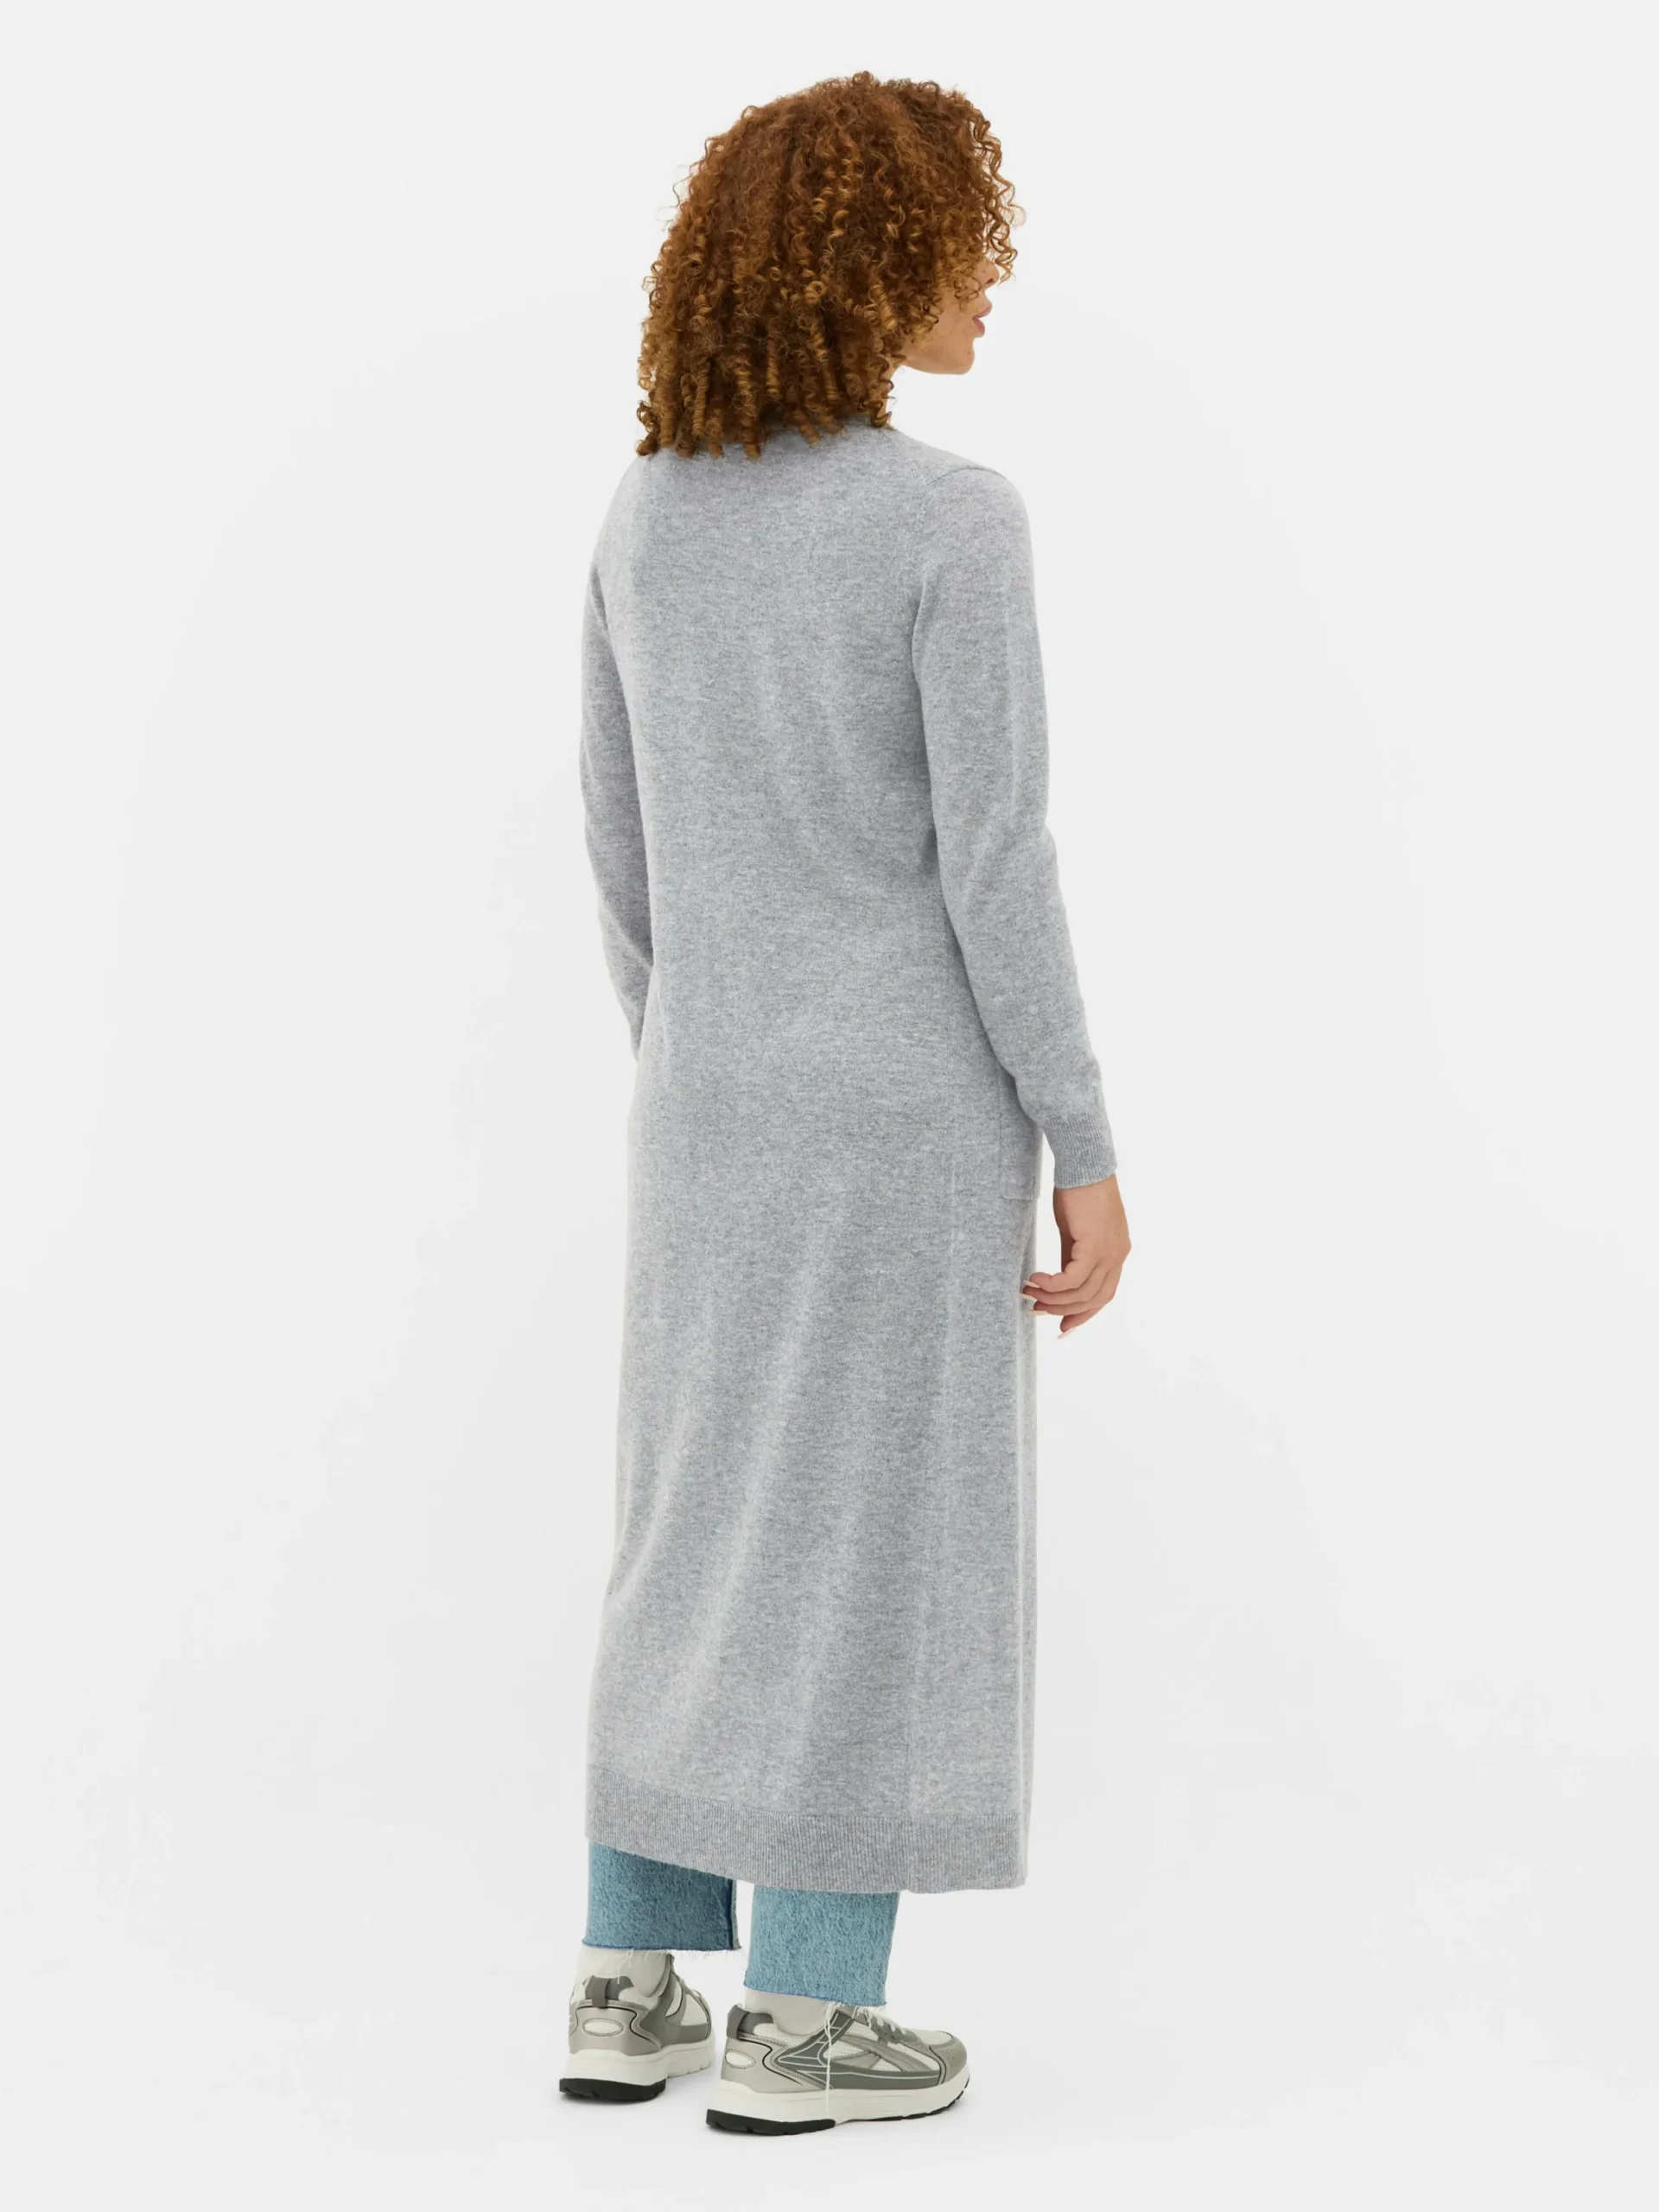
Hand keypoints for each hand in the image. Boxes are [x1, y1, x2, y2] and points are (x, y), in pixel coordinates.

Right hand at [1023, 1175, 1129, 1334]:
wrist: (1083, 1164)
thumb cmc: (1077, 1191)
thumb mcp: (1074, 1231)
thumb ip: (1072, 1257)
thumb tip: (1060, 1281)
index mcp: (1116, 1254)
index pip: (1103, 1295)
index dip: (1083, 1314)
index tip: (1061, 1327)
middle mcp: (1118, 1257)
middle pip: (1093, 1299)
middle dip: (1063, 1310)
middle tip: (1035, 1308)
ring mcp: (1109, 1253)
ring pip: (1081, 1293)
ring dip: (1052, 1297)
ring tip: (1028, 1291)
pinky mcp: (1095, 1246)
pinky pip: (1073, 1279)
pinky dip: (1053, 1285)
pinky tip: (1035, 1279)